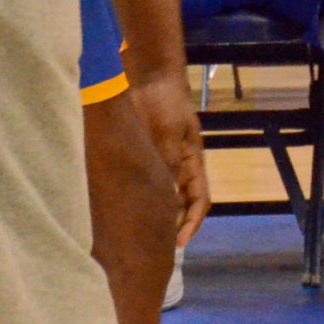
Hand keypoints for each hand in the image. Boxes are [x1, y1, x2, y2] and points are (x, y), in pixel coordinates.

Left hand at [129, 71, 210, 246]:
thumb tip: (164, 198)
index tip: (178, 244)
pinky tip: (124, 209)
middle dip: (172, 226)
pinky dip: (140, 198)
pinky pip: (145, 182)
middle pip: (181, 203)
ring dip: (156, 214)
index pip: (199, 200)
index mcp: (192, 161)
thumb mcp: (168, 135)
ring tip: (138, 235)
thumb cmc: (164, 104)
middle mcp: (179, 165)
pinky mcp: (144, 154)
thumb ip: (166, 164)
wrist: (148, 75)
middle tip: (154, 248)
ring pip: (163, 196)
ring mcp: (162, 160)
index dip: (191, 224)